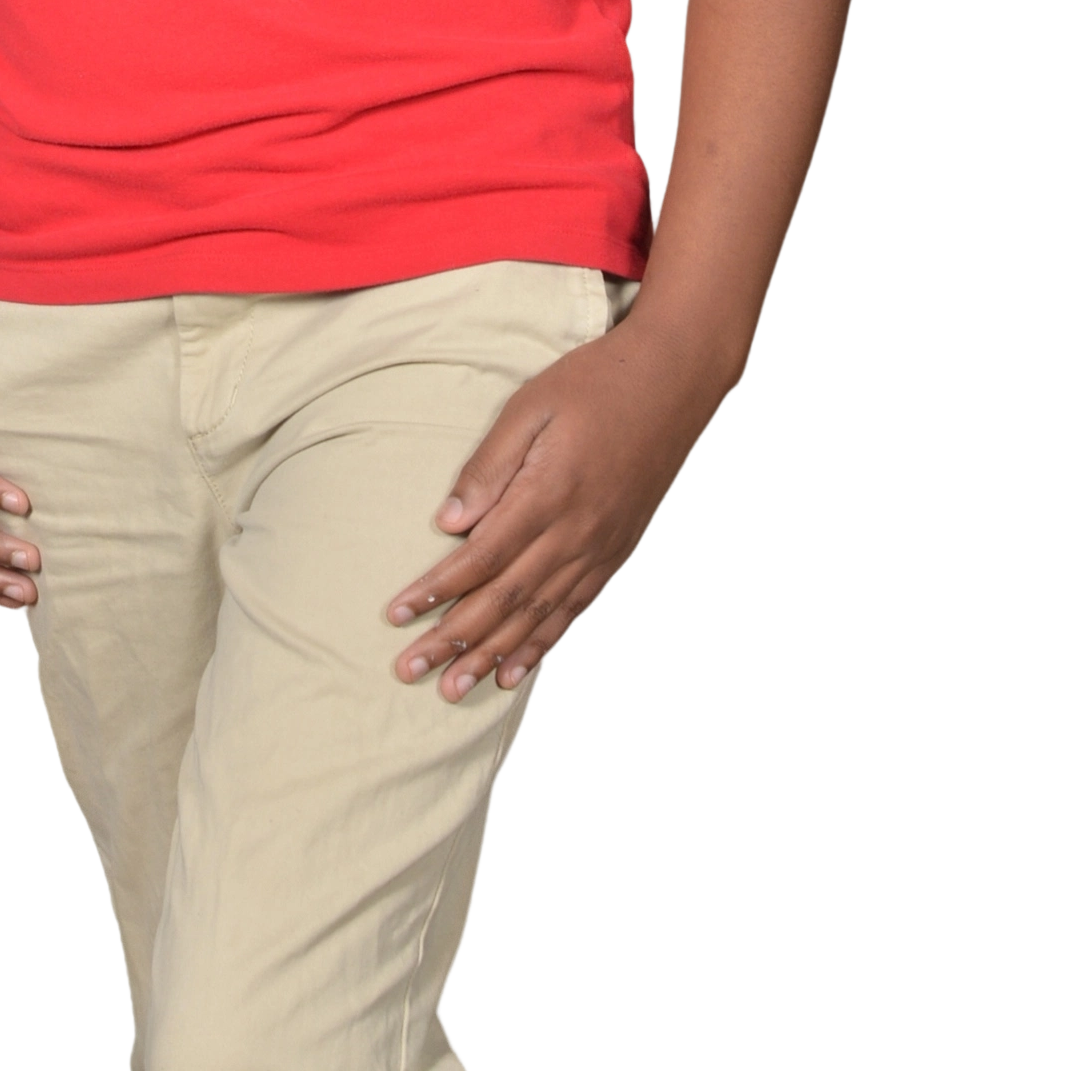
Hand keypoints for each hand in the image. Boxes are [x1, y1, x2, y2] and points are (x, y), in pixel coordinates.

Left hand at [383, 318, 718, 700]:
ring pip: (535, 617)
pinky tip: (513, 674)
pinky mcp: (615, 554)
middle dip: (451, 640)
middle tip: (408, 671)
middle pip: (502, 601)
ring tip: (451, 689)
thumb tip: (447, 523)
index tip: (395, 615)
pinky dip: (540, 647)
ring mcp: (600, 549)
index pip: (479, 559)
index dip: (435, 592)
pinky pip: (572, 612)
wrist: (674, 380)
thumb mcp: (531, 406)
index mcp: (547, 494)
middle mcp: (575, 534)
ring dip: (490, 656)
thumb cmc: (595, 383)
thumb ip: (489, 466)